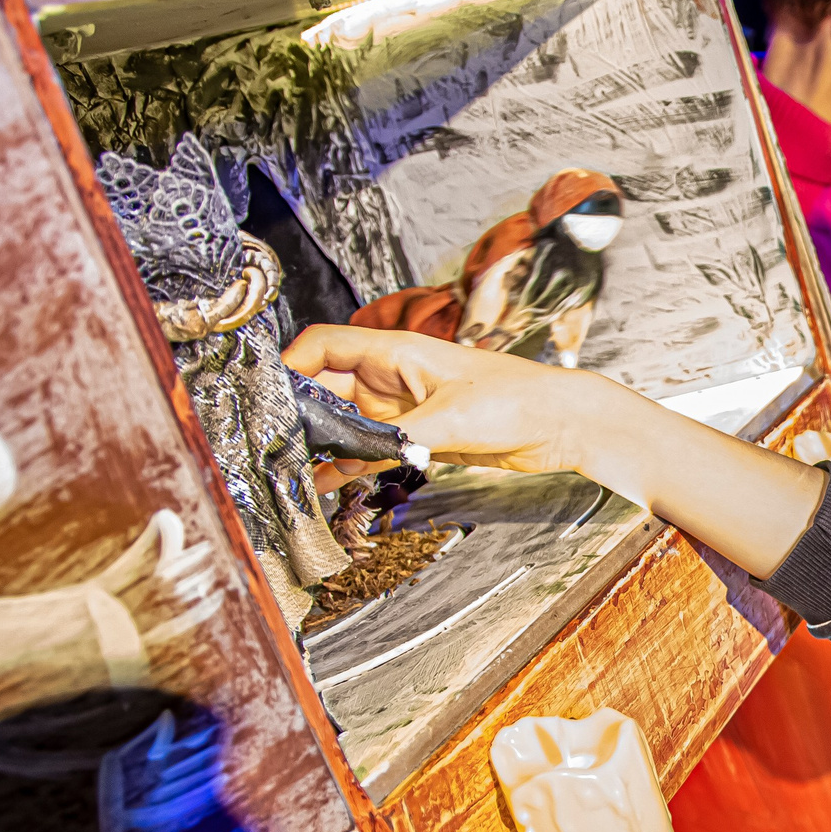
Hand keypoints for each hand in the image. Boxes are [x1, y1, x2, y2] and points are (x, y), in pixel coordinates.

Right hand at [282, 323, 614, 474]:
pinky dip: (348, 465)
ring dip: (321, 445)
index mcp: (396, 353)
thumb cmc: (519, 400)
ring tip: (288, 471)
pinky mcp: (419, 437)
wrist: (562, 425)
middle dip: (300, 414)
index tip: (268, 396)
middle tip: (272, 445)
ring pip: (346, 424)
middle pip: (327, 389)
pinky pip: (371, 450)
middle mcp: (392, 378)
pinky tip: (325, 484)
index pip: (324, 346)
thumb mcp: (452, 418)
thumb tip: (350, 457)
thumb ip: (397, 437)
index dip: (291, 366)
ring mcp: (403, 408)